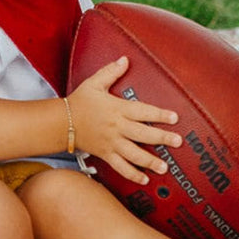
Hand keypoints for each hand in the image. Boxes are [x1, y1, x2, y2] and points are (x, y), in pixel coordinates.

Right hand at [69, 56, 181, 183]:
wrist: (61, 123)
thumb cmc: (79, 101)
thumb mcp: (94, 83)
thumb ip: (111, 72)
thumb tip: (125, 59)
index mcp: (117, 109)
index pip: (142, 112)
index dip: (159, 115)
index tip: (174, 118)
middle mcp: (117, 128)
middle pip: (143, 134)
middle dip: (162, 138)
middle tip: (178, 142)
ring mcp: (111, 143)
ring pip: (134, 154)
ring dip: (150, 161)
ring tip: (165, 167)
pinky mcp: (105, 154)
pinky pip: (120, 167)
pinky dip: (132, 175)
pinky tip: (145, 179)